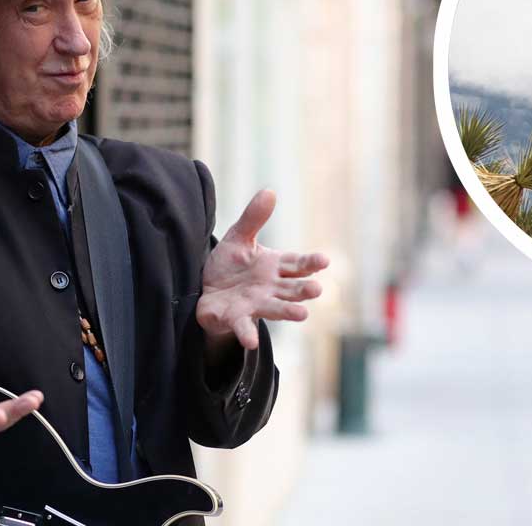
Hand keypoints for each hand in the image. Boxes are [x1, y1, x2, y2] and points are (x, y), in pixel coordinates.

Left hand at [198, 190, 328, 349]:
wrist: (207, 291)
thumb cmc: (230, 265)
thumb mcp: (239, 238)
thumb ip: (254, 218)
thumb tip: (270, 191)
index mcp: (275, 267)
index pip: (297, 264)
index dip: (311, 263)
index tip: (324, 261)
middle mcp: (271, 288)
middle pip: (292, 289)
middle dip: (304, 290)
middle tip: (316, 289)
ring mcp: (256, 305)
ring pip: (275, 308)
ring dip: (288, 312)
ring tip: (302, 315)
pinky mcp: (236, 319)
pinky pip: (243, 327)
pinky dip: (247, 334)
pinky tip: (251, 342)